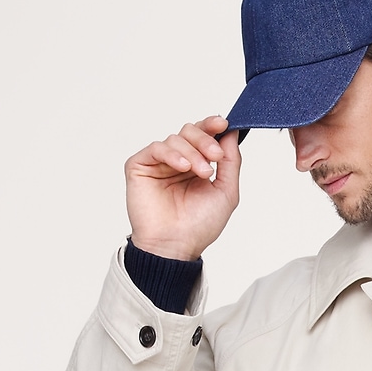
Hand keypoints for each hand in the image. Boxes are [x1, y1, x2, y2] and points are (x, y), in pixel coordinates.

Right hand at [125, 116, 240, 261]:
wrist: (176, 246)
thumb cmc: (199, 226)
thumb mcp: (226, 192)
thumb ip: (232, 162)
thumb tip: (232, 133)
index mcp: (196, 165)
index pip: (203, 136)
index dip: (212, 126)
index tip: (223, 123)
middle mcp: (177, 161)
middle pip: (189, 131)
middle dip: (205, 140)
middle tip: (215, 157)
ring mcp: (158, 163)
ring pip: (175, 138)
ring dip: (192, 153)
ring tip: (202, 173)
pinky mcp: (140, 166)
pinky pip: (156, 148)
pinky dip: (171, 154)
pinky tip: (182, 167)